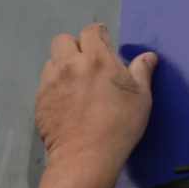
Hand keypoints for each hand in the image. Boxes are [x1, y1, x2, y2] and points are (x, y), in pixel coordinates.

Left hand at [34, 23, 155, 183]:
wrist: (86, 156)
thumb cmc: (118, 127)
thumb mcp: (141, 98)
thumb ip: (142, 72)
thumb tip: (148, 58)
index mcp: (97, 59)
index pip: (91, 31)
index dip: (98, 35)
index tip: (102, 42)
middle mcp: (70, 65)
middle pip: (63, 40)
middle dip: (74, 47)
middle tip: (86, 64)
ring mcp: (52, 82)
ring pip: (52, 62)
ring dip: (62, 67)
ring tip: (76, 86)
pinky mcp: (40, 100)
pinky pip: (45, 85)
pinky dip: (55, 88)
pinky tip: (67, 104)